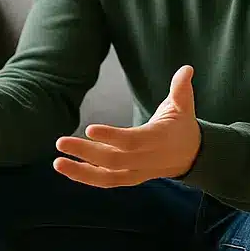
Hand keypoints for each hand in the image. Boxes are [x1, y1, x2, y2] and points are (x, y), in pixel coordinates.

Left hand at [54, 65, 199, 187]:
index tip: (89, 129)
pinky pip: (106, 181)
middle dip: (86, 153)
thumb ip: (180, 89)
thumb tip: (186, 68)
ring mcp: (137, 172)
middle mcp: (146, 160)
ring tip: (57, 161)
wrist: (192, 156)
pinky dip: (85, 177)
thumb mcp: (183, 106)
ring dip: (80, 171)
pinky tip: (65, 167)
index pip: (132, 141)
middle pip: (113, 160)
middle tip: (60, 142)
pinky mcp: (129, 178)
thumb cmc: (182, 126)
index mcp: (158, 140)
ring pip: (107, 177)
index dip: (111, 137)